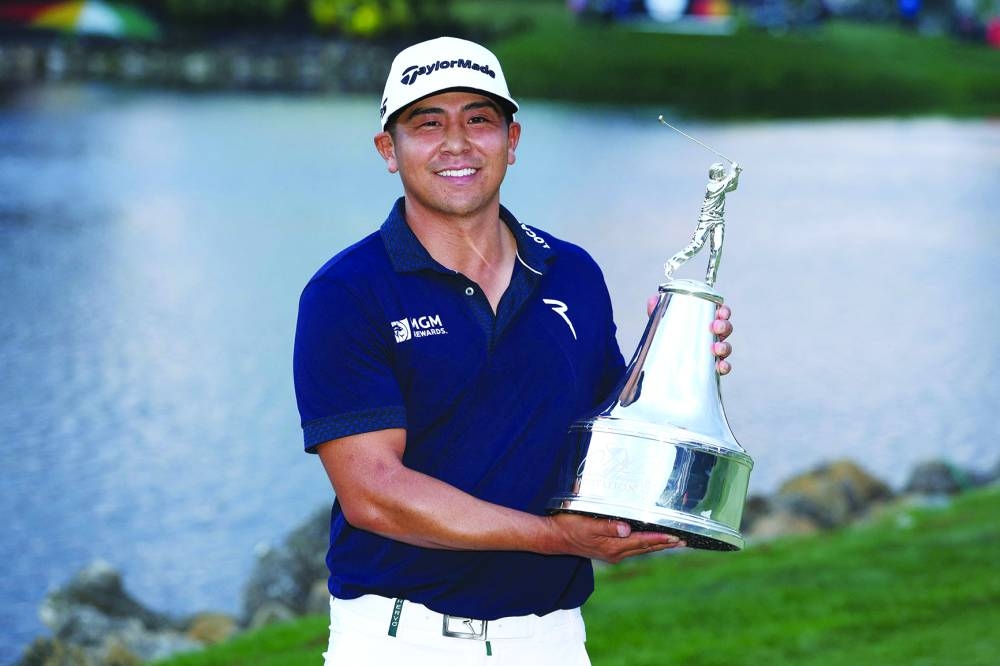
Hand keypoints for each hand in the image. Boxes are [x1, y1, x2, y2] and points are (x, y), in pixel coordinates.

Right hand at [548, 513, 684, 563]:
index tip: (676, 537)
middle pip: (646, 548)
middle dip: (665, 544)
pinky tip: (649, 541)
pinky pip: (633, 548)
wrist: (555, 538)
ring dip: (657, 545)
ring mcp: (613, 554)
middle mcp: (616, 553)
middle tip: (684, 541)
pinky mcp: (609, 551)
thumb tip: (627, 529)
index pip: (643, 541)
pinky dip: (645, 544)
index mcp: (613, 546)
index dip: (660, 538)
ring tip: (674, 542)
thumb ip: (608, 527)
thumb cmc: (569, 527)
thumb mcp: (587, 524)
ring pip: (641, 549)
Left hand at [645, 299, 733, 374]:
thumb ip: (658, 311)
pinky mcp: (711, 367)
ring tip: (715, 348)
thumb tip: (652, 299)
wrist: (662, 363)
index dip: (724, 312)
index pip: (720, 314)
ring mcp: (713, 352)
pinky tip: (719, 366)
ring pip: (726, 347)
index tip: (721, 311)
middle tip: (715, 326)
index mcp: (704, 322)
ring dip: (724, 346)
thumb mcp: (662, 324)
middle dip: (724, 326)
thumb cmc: (669, 338)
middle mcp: (711, 336)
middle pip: (726, 329)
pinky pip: (723, 367)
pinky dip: (724, 366)